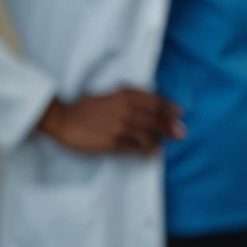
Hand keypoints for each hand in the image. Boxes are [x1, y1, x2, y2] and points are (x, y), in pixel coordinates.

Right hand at [34, 89, 183, 153]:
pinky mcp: (113, 142)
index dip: (170, 108)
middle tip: (182, 133)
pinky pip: (135, 147)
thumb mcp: (112, 93)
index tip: (180, 113)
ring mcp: (121, 127)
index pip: (156, 101)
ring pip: (149, 135)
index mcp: (127, 95)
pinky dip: (147, 151)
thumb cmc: (87, 106)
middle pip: (156, 119)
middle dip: (171, 126)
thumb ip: (131, 95)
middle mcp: (127, 110)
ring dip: (160, 140)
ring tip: (166, 144)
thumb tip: (151, 99)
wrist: (64, 118)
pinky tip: (153, 153)